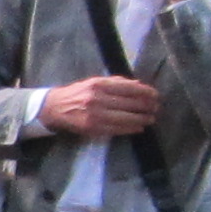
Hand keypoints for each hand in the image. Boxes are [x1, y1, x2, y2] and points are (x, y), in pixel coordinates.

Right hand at [41, 75, 160, 138]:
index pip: (129, 88)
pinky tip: (139, 127)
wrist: (54, 108)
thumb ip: (117, 83)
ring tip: (151, 119)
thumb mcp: (95, 82)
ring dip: (141, 119)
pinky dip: (130, 128)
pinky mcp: (93, 128)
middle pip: (130, 103)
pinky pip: (117, 129)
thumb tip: (139, 86)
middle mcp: (97, 99)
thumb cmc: (78, 93)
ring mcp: (95, 115)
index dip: (145, 92)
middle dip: (146, 106)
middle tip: (156, 108)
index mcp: (99, 84)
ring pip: (126, 118)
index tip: (155, 95)